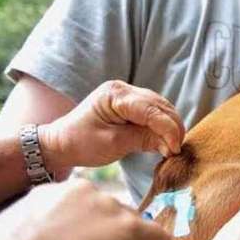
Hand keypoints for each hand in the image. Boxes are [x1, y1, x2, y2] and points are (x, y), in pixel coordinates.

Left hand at [39, 80, 185, 175]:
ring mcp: (127, 94)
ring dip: (170, 126)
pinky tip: (165, 139)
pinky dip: (162, 125)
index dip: (167, 129)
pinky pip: (154, 111)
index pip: (151, 110)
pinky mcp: (130, 104)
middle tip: (177, 149)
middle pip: (160, 105)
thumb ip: (143, 140)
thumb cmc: (81, 143)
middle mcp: (124, 89)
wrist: (61, 142)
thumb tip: (171, 146)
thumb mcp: (113, 144)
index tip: (176, 149)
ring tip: (173, 146)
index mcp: (115, 95)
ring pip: (160, 107)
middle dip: (172, 127)